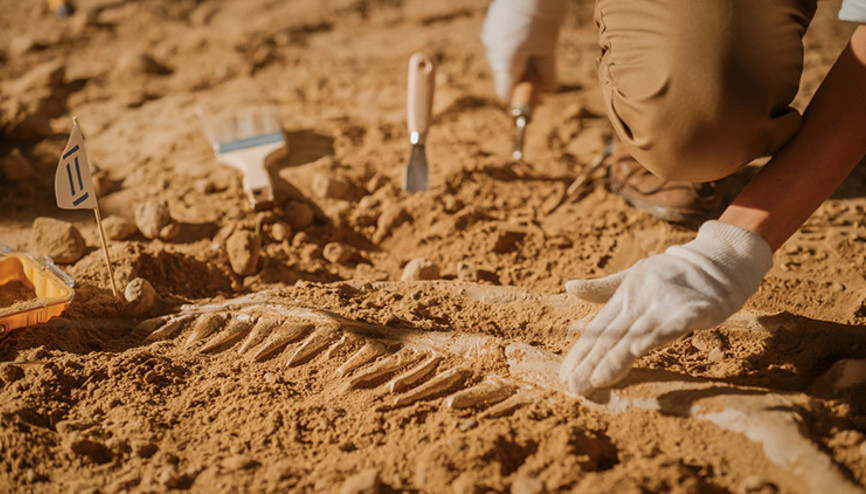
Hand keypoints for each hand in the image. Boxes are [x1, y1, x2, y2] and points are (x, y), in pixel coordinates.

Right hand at [481, 0, 564, 99]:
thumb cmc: (543, 15)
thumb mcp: (548, 46)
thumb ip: (547, 70)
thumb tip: (551, 88)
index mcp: (505, 62)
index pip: (504, 92)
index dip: (518, 97)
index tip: (533, 95)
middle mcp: (492, 51)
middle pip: (504, 74)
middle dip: (522, 76)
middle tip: (542, 69)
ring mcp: (489, 36)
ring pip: (502, 57)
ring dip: (518, 58)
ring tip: (537, 43)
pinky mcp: (491, 23)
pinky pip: (500, 42)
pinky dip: (513, 43)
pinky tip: (528, 29)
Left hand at [559, 221, 773, 395]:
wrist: (718, 259)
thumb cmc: (672, 272)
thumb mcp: (634, 276)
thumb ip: (603, 289)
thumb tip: (569, 287)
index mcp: (626, 295)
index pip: (599, 328)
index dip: (582, 353)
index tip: (565, 376)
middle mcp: (642, 299)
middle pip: (614, 335)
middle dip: (592, 363)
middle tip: (574, 387)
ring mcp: (667, 303)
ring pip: (638, 333)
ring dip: (618, 357)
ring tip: (598, 379)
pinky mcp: (695, 307)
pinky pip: (675, 323)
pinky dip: (658, 334)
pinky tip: (640, 349)